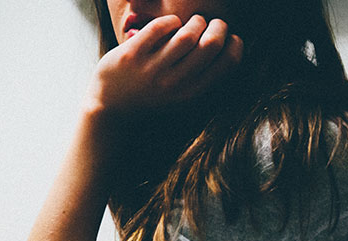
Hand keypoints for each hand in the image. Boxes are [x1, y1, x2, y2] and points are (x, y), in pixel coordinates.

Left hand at [84, 14, 242, 114]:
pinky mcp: (131, 56)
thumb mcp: (182, 99)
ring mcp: (152, 70)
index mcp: (192, 95)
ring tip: (195, 22)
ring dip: (196, 22)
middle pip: (210, 45)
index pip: (227, 64)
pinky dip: (170, 21)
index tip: (231, 38)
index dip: (235, 45)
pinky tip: (171, 24)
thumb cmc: (152, 101)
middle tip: (215, 23)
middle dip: (219, 27)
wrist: (112, 111)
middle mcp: (175, 84)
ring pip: (186, 35)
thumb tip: (228, 50)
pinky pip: (159, 28)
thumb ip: (202, 81)